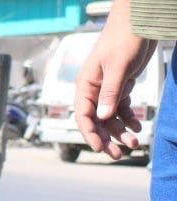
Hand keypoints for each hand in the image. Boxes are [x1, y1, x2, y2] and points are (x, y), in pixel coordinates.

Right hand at [74, 12, 156, 159]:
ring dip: (121, 131)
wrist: (139, 21)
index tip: (100, 148)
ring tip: (134, 143)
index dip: (90, 134)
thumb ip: (110, 92)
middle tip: (118, 155)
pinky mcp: (121, 86)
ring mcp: (108, 89)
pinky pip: (122, 108)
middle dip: (107, 139)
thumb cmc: (124, 38)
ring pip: (110, 117)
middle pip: (97, 121)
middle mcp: (94, 90)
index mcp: (86, 85)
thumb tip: (103, 118)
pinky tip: (137, 127)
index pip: (84, 115)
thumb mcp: (118, 66)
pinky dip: (129, 119)